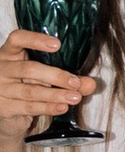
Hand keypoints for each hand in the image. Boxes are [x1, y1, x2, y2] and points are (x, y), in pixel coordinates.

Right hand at [0, 28, 95, 142]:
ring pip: (30, 90)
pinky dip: (48, 107)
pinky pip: (28, 106)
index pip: (17, 39)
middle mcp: (2, 68)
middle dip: (56, 76)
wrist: (7, 112)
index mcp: (10, 53)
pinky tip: (62, 107)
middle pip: (28, 69)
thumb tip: (90, 83)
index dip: (36, 39)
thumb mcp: (46, 78)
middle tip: (76, 83)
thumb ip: (70, 79)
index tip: (58, 45)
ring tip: (75, 97)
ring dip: (56, 94)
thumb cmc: (28, 86)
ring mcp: (0, 88)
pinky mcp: (3, 107)